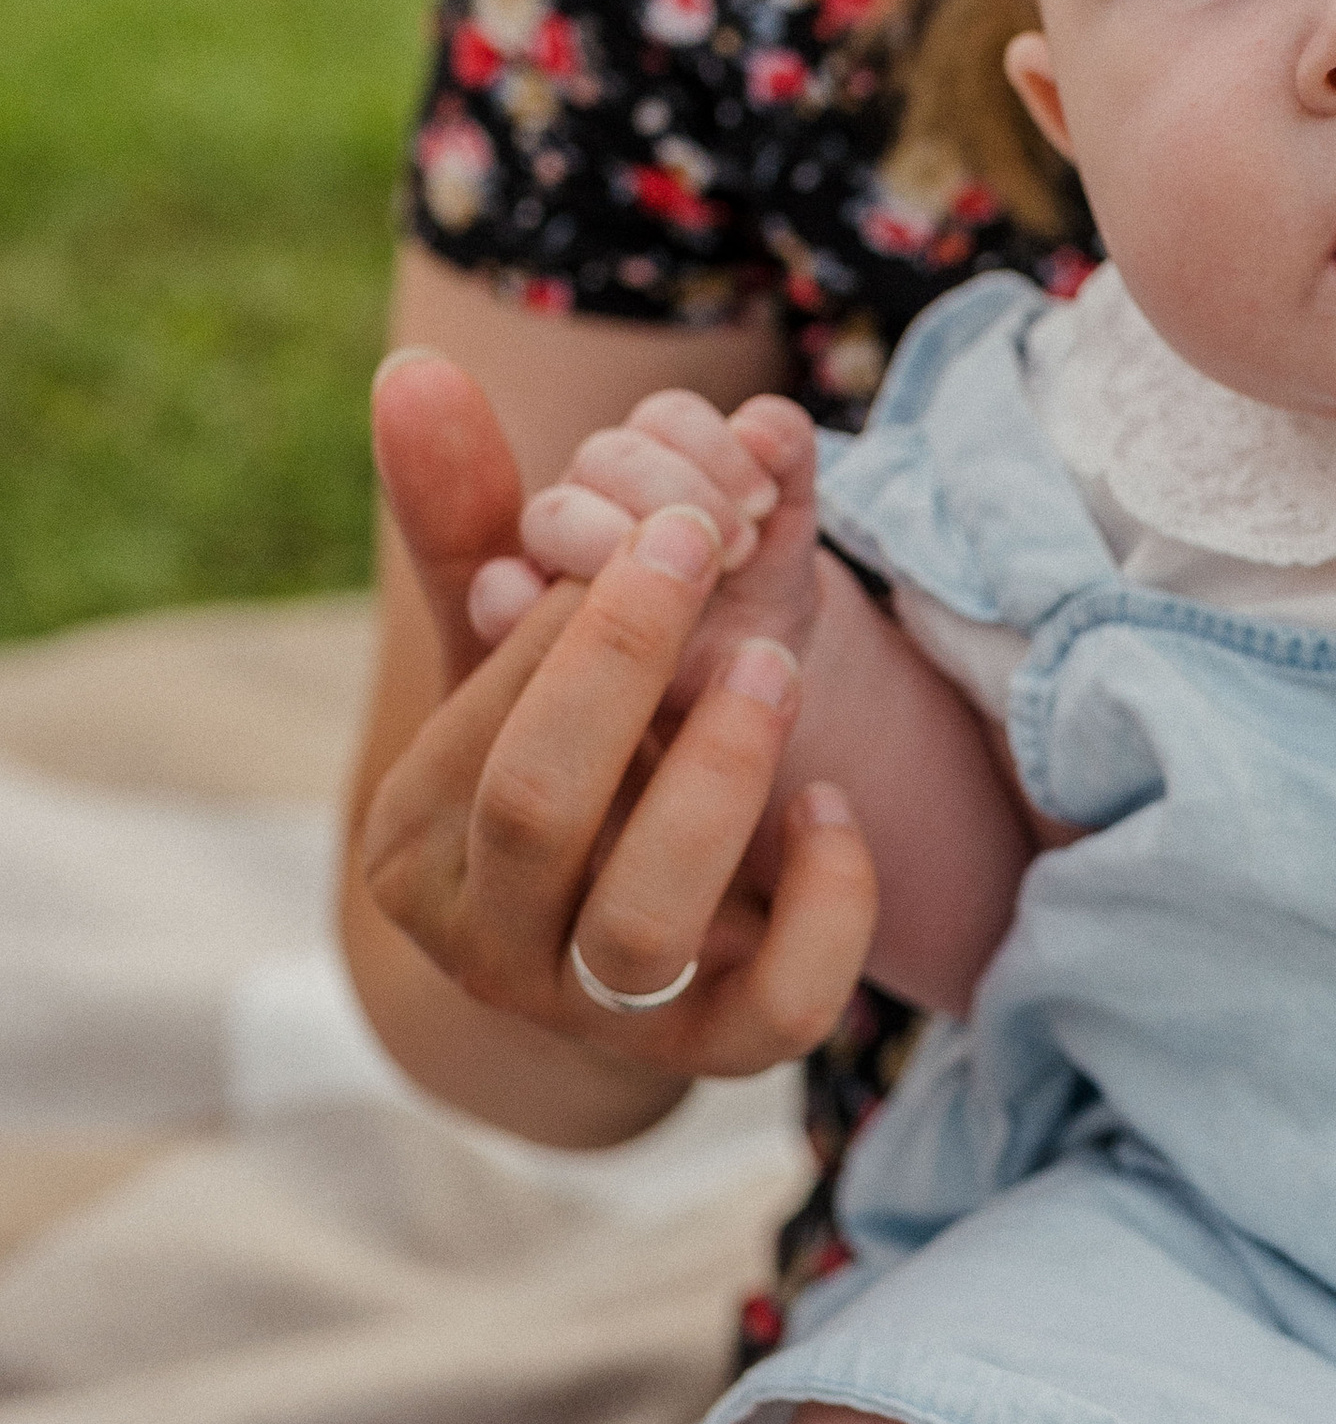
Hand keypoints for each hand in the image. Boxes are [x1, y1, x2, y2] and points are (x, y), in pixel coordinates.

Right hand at [363, 352, 876, 1080]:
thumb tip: (414, 369)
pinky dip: (822, 908)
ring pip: (640, 929)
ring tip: (772, 669)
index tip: (670, 523)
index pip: (480, 719)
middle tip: (703, 554)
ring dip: (717, 780)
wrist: (630, 940)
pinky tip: (836, 811)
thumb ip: (471, 521)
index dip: (579, 616)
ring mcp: (594, 1012)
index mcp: (412, 842)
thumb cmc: (575, 765)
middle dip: (627, 668)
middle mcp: (484, 941)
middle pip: (537, 811)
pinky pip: (775, 1013)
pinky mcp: (712, 1054)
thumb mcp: (523, 652)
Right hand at [471, 387, 821, 700]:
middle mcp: (594, 495)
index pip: (669, 419)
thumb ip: (786, 457)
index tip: (766, 503)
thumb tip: (757, 425)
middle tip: (739, 553)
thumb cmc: (756, 594)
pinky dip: (521, 600)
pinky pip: (496, 594)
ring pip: (553, 515)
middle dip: (680, 494)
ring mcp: (552, 556)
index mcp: (655, 460)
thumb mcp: (788, 528)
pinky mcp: (522, 625)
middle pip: (608, 456)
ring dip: (615, 539)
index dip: (718, 448)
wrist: (739, 689)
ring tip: (684, 593)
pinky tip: (573, 619)